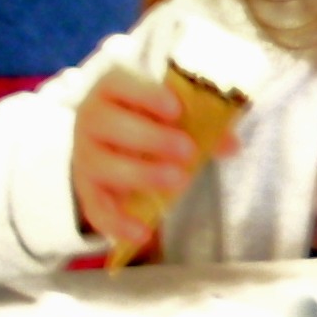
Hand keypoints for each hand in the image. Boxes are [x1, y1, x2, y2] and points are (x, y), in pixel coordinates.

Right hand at [70, 70, 226, 251]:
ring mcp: (85, 156)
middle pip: (107, 124)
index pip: (117, 83)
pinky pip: (95, 209)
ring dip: (140, 173)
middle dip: (148, 137)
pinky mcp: (87, 190)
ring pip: (101, 165)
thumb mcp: (172, 116)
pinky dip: (116, 223)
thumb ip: (201, 125)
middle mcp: (91, 120)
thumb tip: (231, 144)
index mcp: (112, 92)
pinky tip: (142, 233)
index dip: (144, 94)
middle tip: (187, 149)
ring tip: (178, 181)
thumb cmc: (148, 120)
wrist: (111, 144)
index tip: (176, 108)